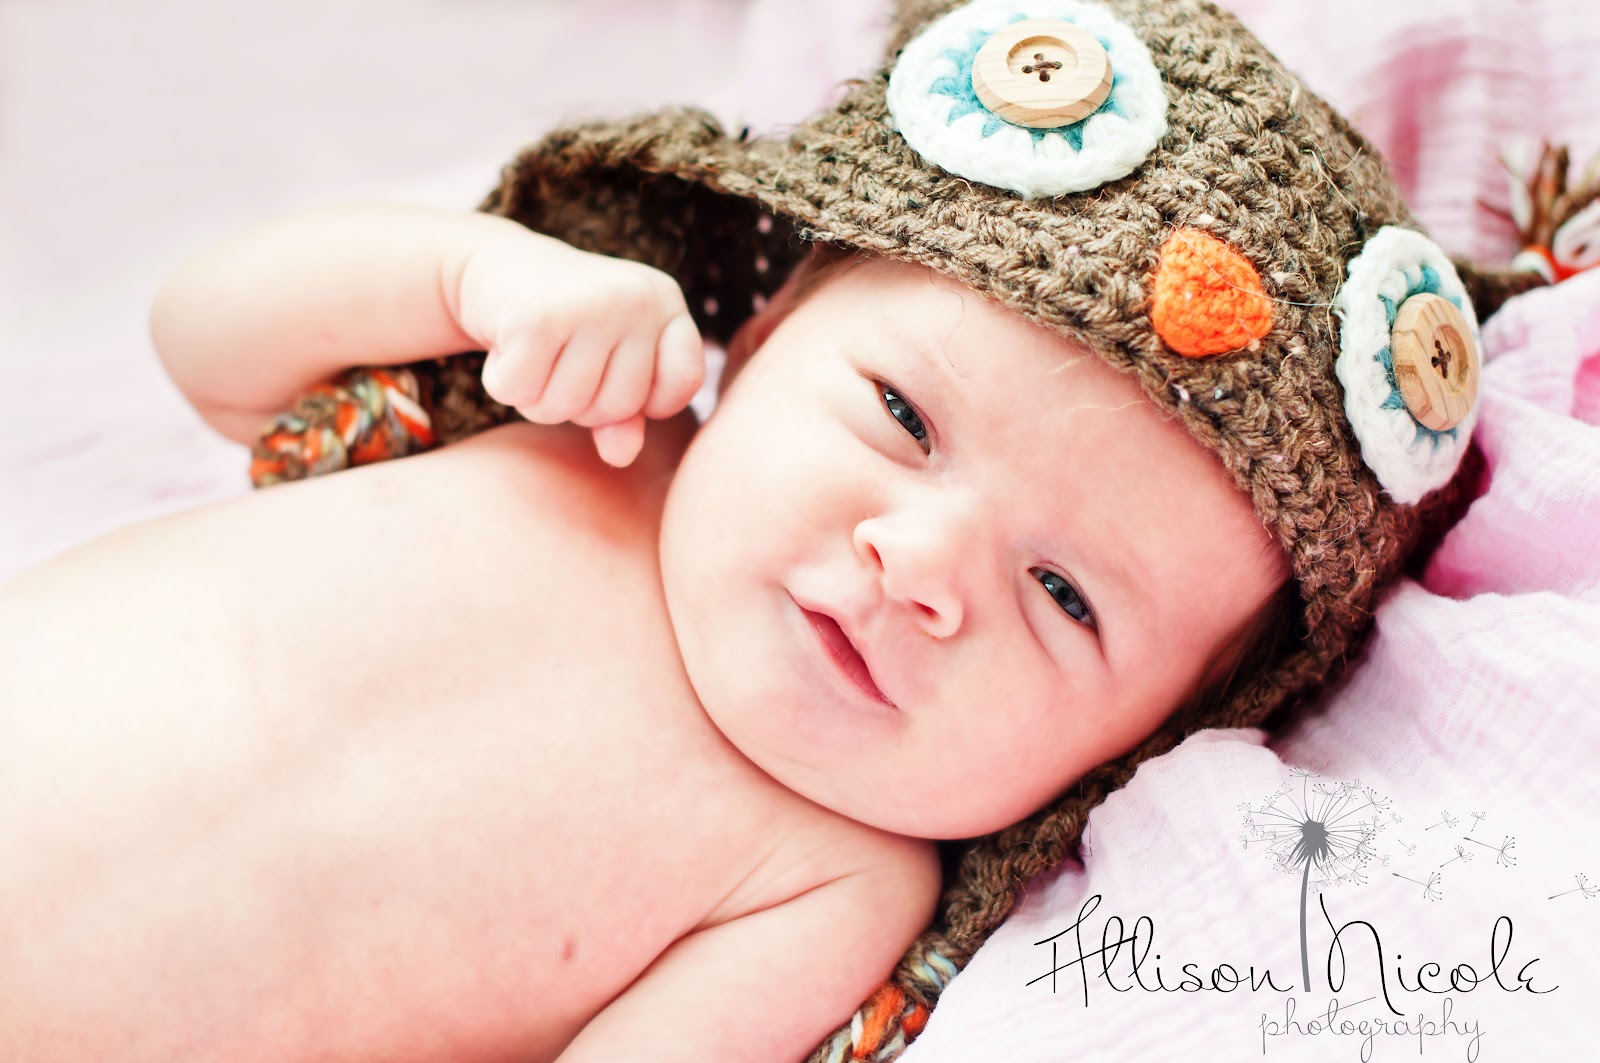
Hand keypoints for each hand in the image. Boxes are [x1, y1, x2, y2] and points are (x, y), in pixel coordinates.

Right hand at [456, 231, 704, 466]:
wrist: (498, 265)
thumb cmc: (566, 325)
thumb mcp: (608, 364)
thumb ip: (626, 416)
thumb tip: (621, 456)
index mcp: (666, 302)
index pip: (685, 381)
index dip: (651, 399)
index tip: (615, 373)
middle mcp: (636, 298)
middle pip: (618, 407)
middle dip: (579, 403)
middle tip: (560, 359)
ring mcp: (590, 304)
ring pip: (565, 407)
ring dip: (537, 397)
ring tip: (533, 353)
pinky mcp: (536, 317)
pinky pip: (521, 393)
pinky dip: (503, 383)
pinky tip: (506, 347)